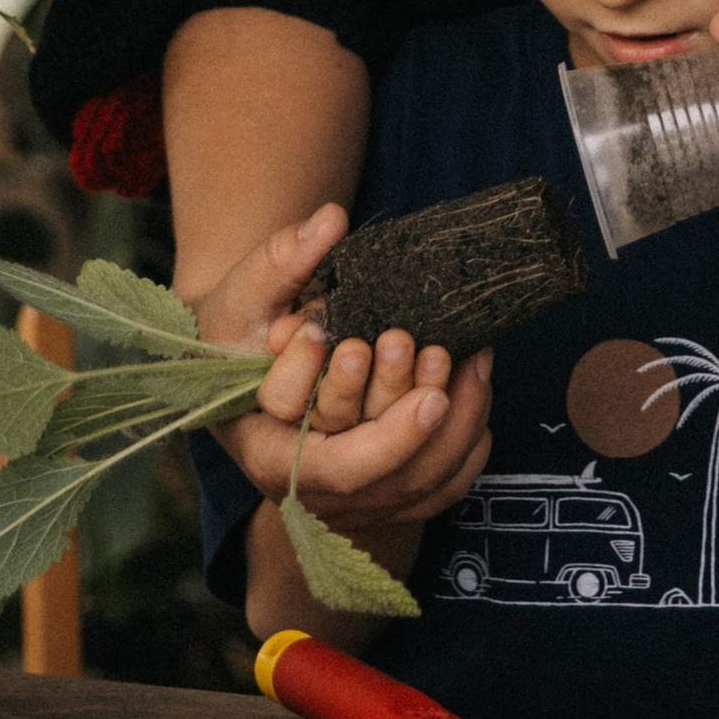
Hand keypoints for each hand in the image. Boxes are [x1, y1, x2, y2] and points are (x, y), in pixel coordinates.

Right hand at [190, 204, 493, 534]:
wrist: (250, 369)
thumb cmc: (240, 335)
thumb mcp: (243, 298)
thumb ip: (279, 262)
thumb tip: (330, 220)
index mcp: (270, 454)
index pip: (327, 461)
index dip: (356, 411)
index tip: (365, 347)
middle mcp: (316, 489)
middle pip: (382, 477)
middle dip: (413, 418)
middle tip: (436, 353)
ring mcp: (359, 498)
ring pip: (424, 483)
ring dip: (456, 421)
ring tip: (471, 357)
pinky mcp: (393, 487)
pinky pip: (449, 480)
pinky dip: (470, 435)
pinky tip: (478, 379)